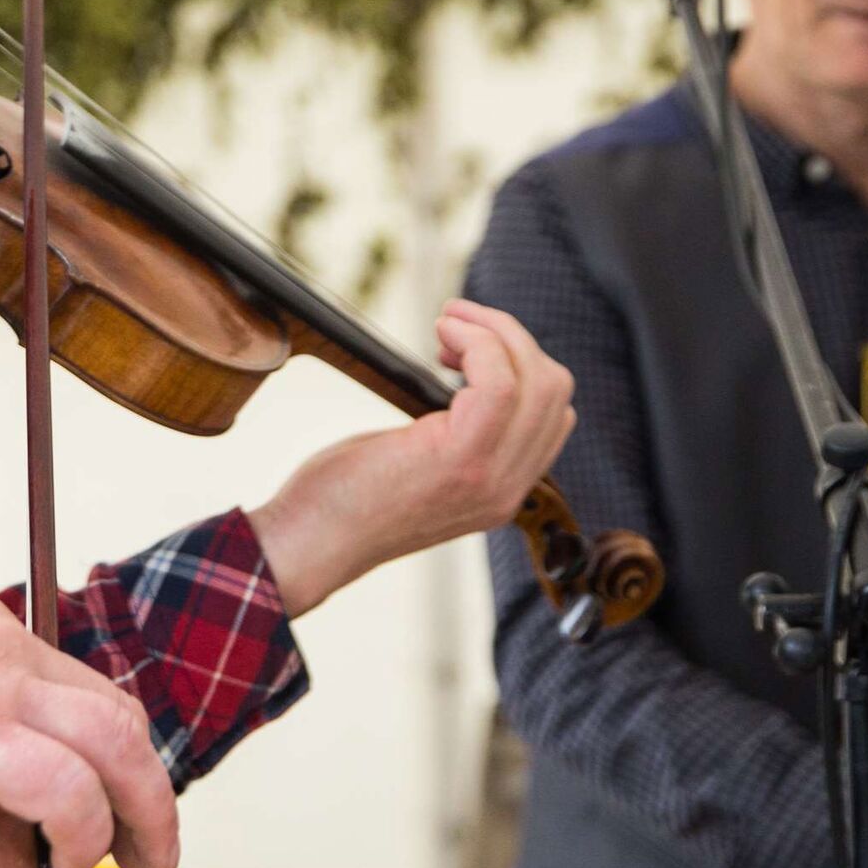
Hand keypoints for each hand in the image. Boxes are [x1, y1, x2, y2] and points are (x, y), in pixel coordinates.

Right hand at [0, 595, 179, 867]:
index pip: (86, 694)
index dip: (118, 763)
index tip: (123, 819)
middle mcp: (2, 643)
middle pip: (117, 713)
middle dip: (148, 792)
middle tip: (152, 854)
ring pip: (113, 742)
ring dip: (135, 814)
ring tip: (118, 867)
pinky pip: (65, 784)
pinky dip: (81, 831)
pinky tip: (63, 866)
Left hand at [247, 299, 577, 617]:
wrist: (311, 543)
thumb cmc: (345, 497)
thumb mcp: (418, 469)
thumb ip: (456, 438)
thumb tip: (459, 378)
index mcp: (502, 488)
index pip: (553, 412)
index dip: (518, 363)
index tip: (461, 349)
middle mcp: (509, 488)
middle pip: (555, 389)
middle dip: (511, 337)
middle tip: (454, 324)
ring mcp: (491, 478)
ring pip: (537, 380)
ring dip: (494, 331)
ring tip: (447, 324)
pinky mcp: (460, 460)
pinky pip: (499, 382)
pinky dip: (478, 342)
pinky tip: (444, 336)